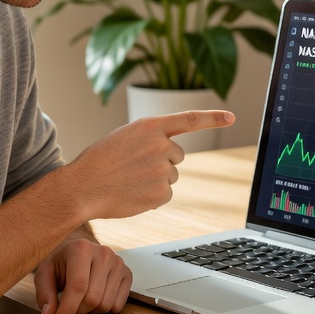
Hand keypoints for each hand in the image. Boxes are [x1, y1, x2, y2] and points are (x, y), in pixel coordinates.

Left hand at [35, 237, 131, 313]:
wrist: (79, 252)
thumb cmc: (61, 264)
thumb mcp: (45, 275)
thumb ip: (44, 294)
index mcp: (81, 249)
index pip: (78, 286)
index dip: (67, 309)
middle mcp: (104, 253)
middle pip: (93, 298)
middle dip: (78, 312)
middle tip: (68, 310)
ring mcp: (118, 263)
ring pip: (106, 304)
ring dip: (91, 312)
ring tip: (81, 301)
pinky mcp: (127, 274)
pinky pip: (118, 305)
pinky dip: (104, 310)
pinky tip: (96, 298)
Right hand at [66, 110, 234, 220]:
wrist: (82, 187)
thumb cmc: (99, 162)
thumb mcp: (123, 137)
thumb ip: (149, 138)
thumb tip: (170, 151)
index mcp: (150, 126)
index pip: (189, 119)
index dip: (213, 118)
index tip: (232, 117)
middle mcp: (161, 144)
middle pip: (177, 156)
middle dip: (161, 162)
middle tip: (134, 168)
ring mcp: (162, 169)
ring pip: (170, 176)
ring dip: (155, 179)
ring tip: (128, 180)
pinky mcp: (161, 192)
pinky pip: (165, 194)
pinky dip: (151, 196)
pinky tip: (132, 193)